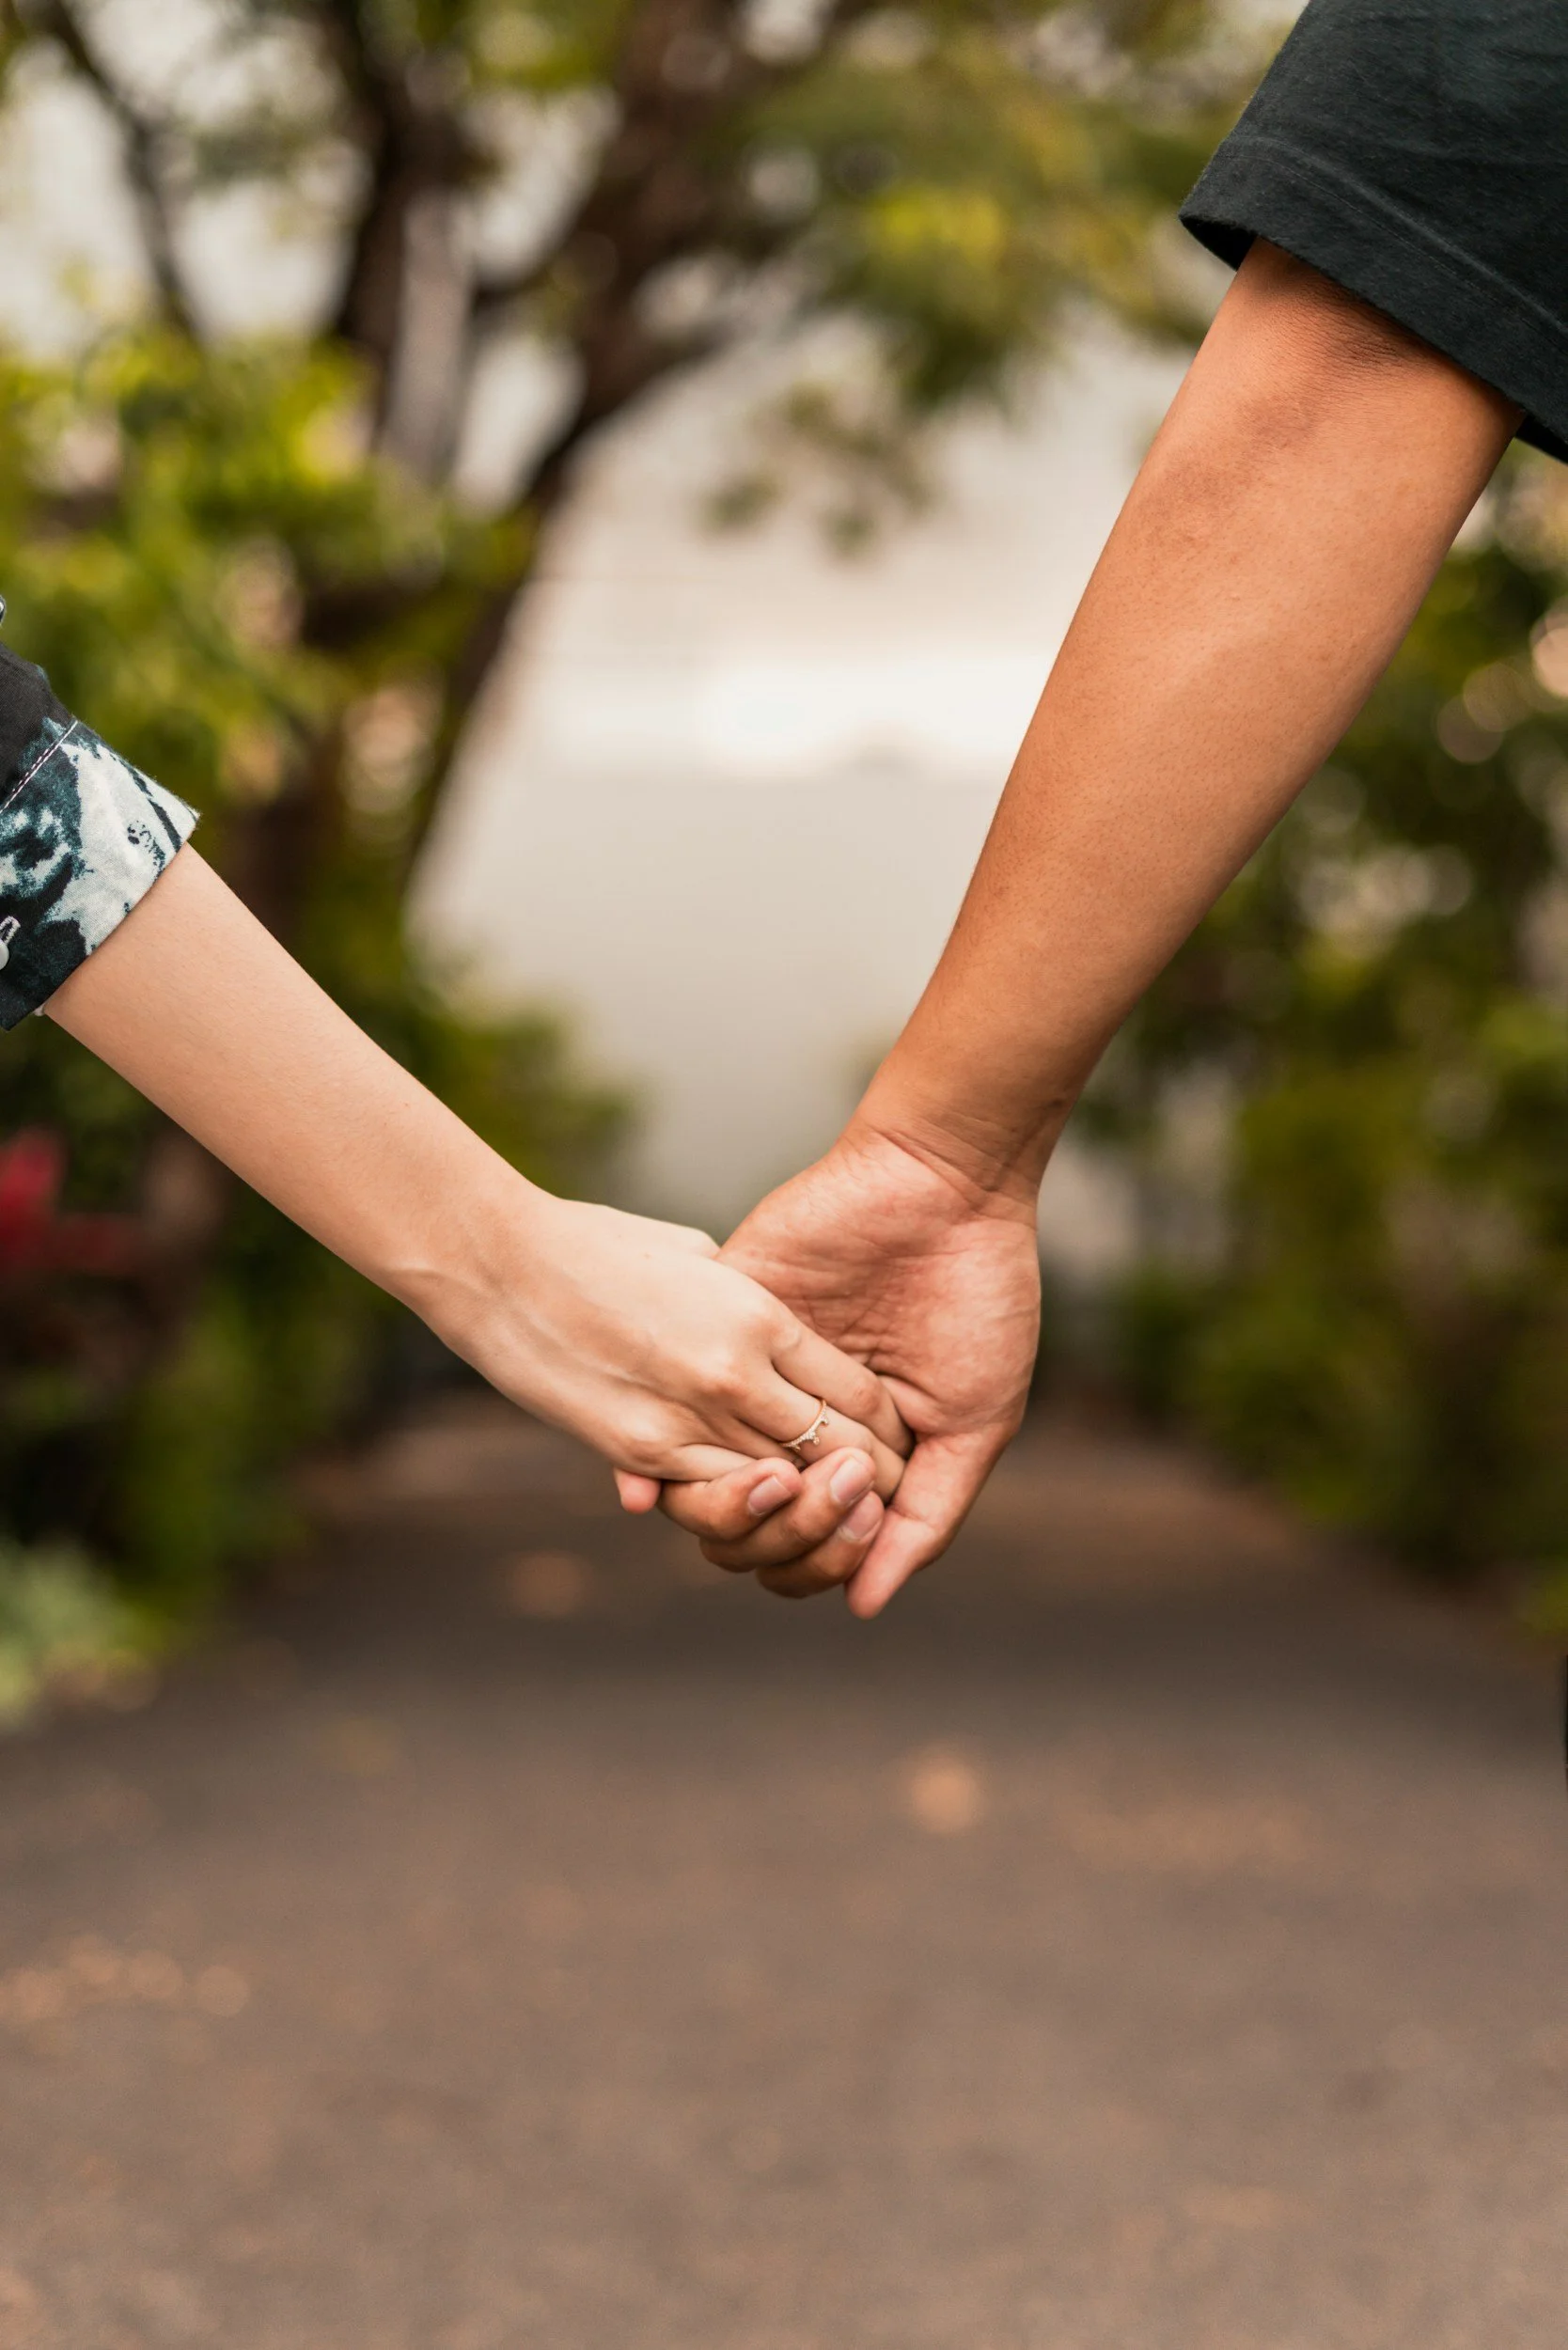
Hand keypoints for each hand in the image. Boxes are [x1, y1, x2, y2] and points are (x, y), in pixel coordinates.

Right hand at [466, 1194, 910, 1489]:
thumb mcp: (694, 1255)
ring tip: (840, 1522)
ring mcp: (687, 1418)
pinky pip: (713, 1499)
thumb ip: (745, 1297)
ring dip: (816, 1508)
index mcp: (759, 1313)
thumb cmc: (595, 1244)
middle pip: (835, 1449)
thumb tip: (775, 1327)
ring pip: (782, 1487)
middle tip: (885, 1499)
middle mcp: (735, 1372)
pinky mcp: (638, 1452)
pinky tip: (762, 1513)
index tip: (893, 1443)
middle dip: (869, 1480)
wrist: (498, 1262)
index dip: (885, 1428)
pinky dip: (745, 1509)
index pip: (855, 1392)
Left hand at [622, 1124, 1039, 1611]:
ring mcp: (750, 1377)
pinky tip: (663, 1473)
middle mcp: (793, 1425)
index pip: (809, 1544)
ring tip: (784, 1476)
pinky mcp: (715, 1325)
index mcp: (854, 1453)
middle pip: (747, 1528)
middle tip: (829, 1498)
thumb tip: (864, 1603)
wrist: (942, 1186)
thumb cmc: (976, 1299)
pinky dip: (658, 1453)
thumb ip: (924, 1518)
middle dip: (783, 1539)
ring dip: (732, 1505)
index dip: (824, 1560)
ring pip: (701, 1480)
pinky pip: (666, 1402)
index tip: (860, 1531)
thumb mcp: (973, 1422)